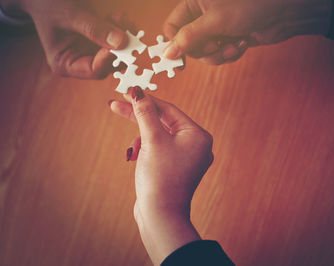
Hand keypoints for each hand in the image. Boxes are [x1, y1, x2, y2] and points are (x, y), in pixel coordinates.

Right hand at [1, 0, 128, 78]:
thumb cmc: (49, 4)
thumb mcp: (70, 15)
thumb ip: (93, 29)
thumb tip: (120, 42)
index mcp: (65, 64)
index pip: (94, 70)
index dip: (109, 58)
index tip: (121, 43)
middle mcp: (80, 62)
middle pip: (109, 64)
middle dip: (121, 47)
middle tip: (126, 27)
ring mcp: (91, 52)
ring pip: (117, 53)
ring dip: (124, 36)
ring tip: (122, 18)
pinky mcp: (99, 42)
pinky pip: (117, 42)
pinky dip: (122, 30)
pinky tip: (120, 17)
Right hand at [109, 88, 213, 263]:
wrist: (161, 214)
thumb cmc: (160, 176)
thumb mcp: (152, 139)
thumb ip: (145, 113)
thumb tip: (138, 92)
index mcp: (198, 135)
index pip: (169, 110)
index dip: (146, 100)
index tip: (127, 91)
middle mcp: (196, 145)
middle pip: (163, 122)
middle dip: (139, 117)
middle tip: (116, 105)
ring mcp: (186, 157)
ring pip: (158, 136)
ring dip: (141, 138)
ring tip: (133, 152)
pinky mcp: (175, 167)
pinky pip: (159, 149)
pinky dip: (146, 149)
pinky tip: (136, 158)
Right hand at [163, 0, 331, 64]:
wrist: (284, 12)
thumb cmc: (251, 5)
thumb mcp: (214, 21)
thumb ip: (188, 37)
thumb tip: (168, 53)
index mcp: (193, 3)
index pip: (171, 27)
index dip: (174, 44)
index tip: (179, 61)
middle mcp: (202, 15)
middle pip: (188, 44)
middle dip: (204, 50)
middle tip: (217, 45)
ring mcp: (216, 28)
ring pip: (204, 52)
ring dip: (219, 54)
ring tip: (234, 45)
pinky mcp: (228, 38)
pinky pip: (219, 55)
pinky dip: (230, 54)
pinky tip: (242, 44)